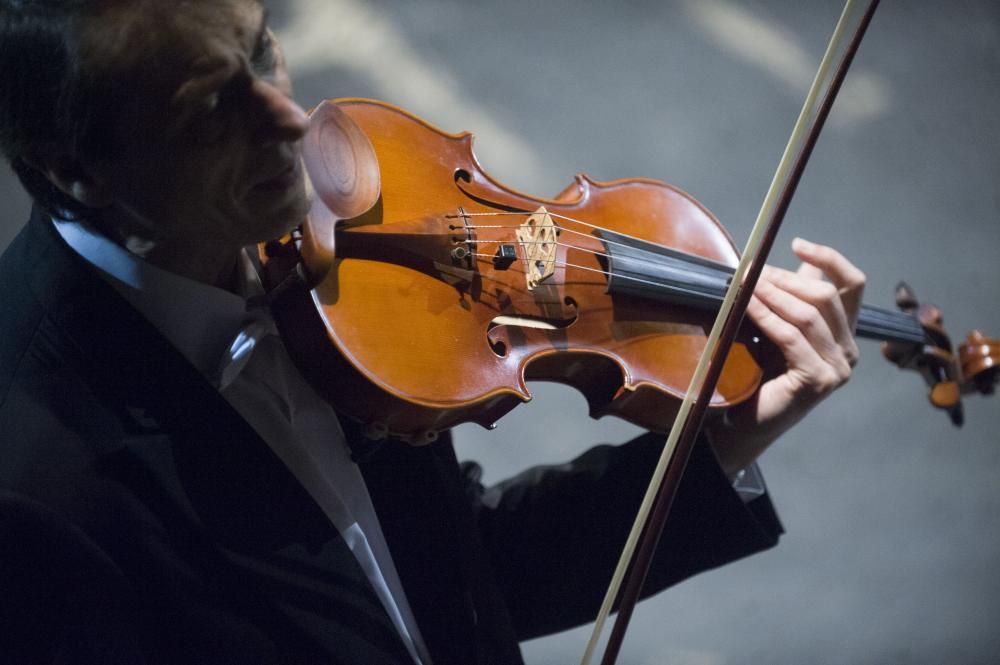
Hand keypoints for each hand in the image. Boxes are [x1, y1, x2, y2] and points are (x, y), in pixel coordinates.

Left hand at [708, 238, 864, 476]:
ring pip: (808, 314)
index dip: (829, 258)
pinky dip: (766, 316)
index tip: (797, 243)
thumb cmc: (756, 373)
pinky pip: (791, 337)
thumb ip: (788, 298)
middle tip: (753, 270)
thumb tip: (783, 258)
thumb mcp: (775, 326)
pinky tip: (746, 305)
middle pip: (825, 295)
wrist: (743, 420)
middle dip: (785, 278)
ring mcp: (838, 368)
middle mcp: (849, 351)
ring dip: (772, 293)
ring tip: (746, 282)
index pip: (852, 284)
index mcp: (844, 333)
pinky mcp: (818, 380)